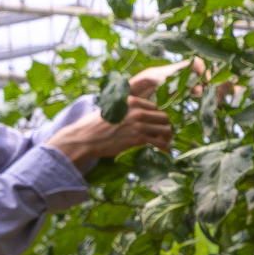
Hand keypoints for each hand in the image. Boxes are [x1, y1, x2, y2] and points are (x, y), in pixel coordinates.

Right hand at [49, 71, 180, 167]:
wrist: (86, 138)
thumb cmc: (95, 124)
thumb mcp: (110, 108)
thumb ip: (123, 107)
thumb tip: (133, 108)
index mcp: (131, 102)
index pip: (155, 108)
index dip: (156, 117)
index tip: (154, 125)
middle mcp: (137, 112)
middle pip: (164, 118)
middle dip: (165, 127)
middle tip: (162, 136)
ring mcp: (139, 125)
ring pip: (166, 130)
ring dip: (167, 138)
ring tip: (163, 143)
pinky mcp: (139, 139)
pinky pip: (160, 143)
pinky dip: (165, 148)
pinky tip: (164, 151)